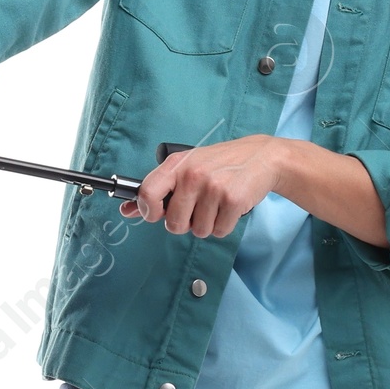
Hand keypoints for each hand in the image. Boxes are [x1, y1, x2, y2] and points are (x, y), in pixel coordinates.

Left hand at [118, 136, 284, 238]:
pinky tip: (229, 207)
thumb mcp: (187, 167)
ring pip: (198, 231)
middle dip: (185, 223)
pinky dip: (224, 225)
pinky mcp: (234, 201)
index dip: (148, 211)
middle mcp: (193, 175)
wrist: (262, 157)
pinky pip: (219, 231)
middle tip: (197, 207)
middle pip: (174, 224)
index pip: (147, 193)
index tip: (157, 214)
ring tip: (216, 204)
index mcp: (176, 165)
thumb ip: (158, 189)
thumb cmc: (220, 163)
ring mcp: (214, 188)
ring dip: (207, 224)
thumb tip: (127, 210)